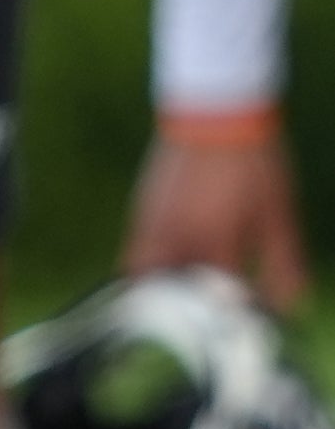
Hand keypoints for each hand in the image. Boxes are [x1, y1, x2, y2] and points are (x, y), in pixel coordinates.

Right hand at [125, 114, 309, 304]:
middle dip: (189, 310)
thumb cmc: (255, 164)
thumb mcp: (279, 214)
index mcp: (213, 239)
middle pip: (169, 293)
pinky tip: (179, 259)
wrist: (215, 113)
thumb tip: (289, 304)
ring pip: (144, 272)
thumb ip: (284, 262)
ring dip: (166, 288)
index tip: (251, 315)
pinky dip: (152, 264)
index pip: (219, 296)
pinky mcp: (142, 206)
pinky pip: (137, 248)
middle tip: (212, 310)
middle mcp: (175, 235)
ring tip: (192, 290)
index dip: (237, 311)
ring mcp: (152, 219)